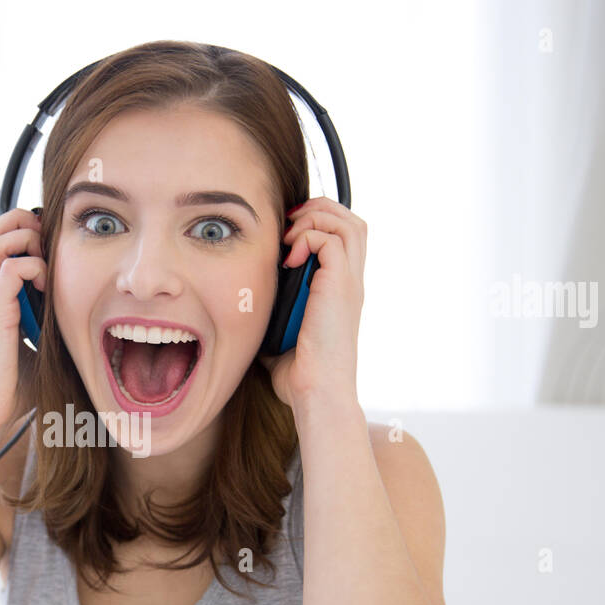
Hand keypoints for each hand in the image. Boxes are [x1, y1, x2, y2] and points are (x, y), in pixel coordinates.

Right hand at [0, 190, 46, 431]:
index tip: (26, 208)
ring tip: (41, 254)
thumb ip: (48, 326)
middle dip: (16, 218)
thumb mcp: (36, 347)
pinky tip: (43, 284)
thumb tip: (78, 323)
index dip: (2, 216)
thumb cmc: (10, 387)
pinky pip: (10, 270)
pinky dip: (30, 266)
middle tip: (42, 233)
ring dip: (22, 237)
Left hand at [259, 196, 366, 406]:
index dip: (318, 225)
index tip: (285, 237)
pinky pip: (330, 239)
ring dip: (314, 220)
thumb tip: (252, 322)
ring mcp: (348, 283)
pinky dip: (306, 238)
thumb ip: (273, 325)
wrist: (317, 393)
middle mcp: (350, 283)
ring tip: (289, 239)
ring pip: (347, 222)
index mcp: (341, 292)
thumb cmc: (301, 379)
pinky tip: (288, 259)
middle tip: (288, 225)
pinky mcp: (339, 286)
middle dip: (319, 211)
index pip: (344, 239)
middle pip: (352, 221)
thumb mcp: (281, 344)